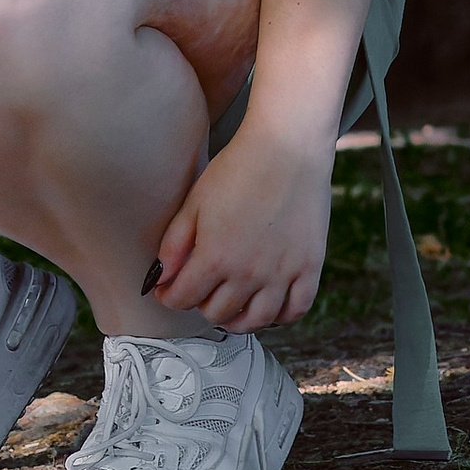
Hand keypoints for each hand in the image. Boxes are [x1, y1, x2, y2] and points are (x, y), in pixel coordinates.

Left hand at [146, 120, 333, 330]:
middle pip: (217, 312)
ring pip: (254, 320)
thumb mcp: (194, 202)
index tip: (167, 291)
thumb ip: (174, 245)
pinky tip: (267, 305)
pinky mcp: (310, 268)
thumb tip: (159, 280)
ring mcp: (282, 274)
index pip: (183, 298)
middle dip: (200, 304)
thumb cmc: (237, 169)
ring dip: (236, 320)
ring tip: (229, 308)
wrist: (288, 148)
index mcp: (215, 257)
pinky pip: (295, 310)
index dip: (169, 297)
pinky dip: (279, 316)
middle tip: (199, 291)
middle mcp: (249, 274)